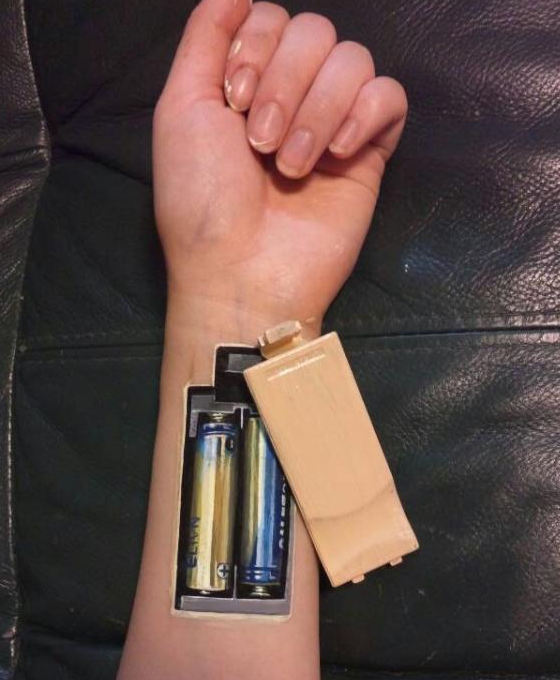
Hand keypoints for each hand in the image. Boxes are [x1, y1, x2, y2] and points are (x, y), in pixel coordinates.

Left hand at [154, 0, 406, 334]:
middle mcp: (293, 96)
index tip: (233, 100)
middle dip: (283, 82)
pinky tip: (339, 154)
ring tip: (291, 165)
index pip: (274, 17)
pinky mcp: (370, 154)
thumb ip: (206, 39)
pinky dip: (364, 114)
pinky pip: (389, 97)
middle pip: (316, 31)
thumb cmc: (201, 199)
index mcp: (248, 82)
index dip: (257, 45)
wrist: (242, 271)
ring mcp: (334, 124)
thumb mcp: (182, 108)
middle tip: (258, 142)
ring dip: (317, 109)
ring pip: (353, 60)